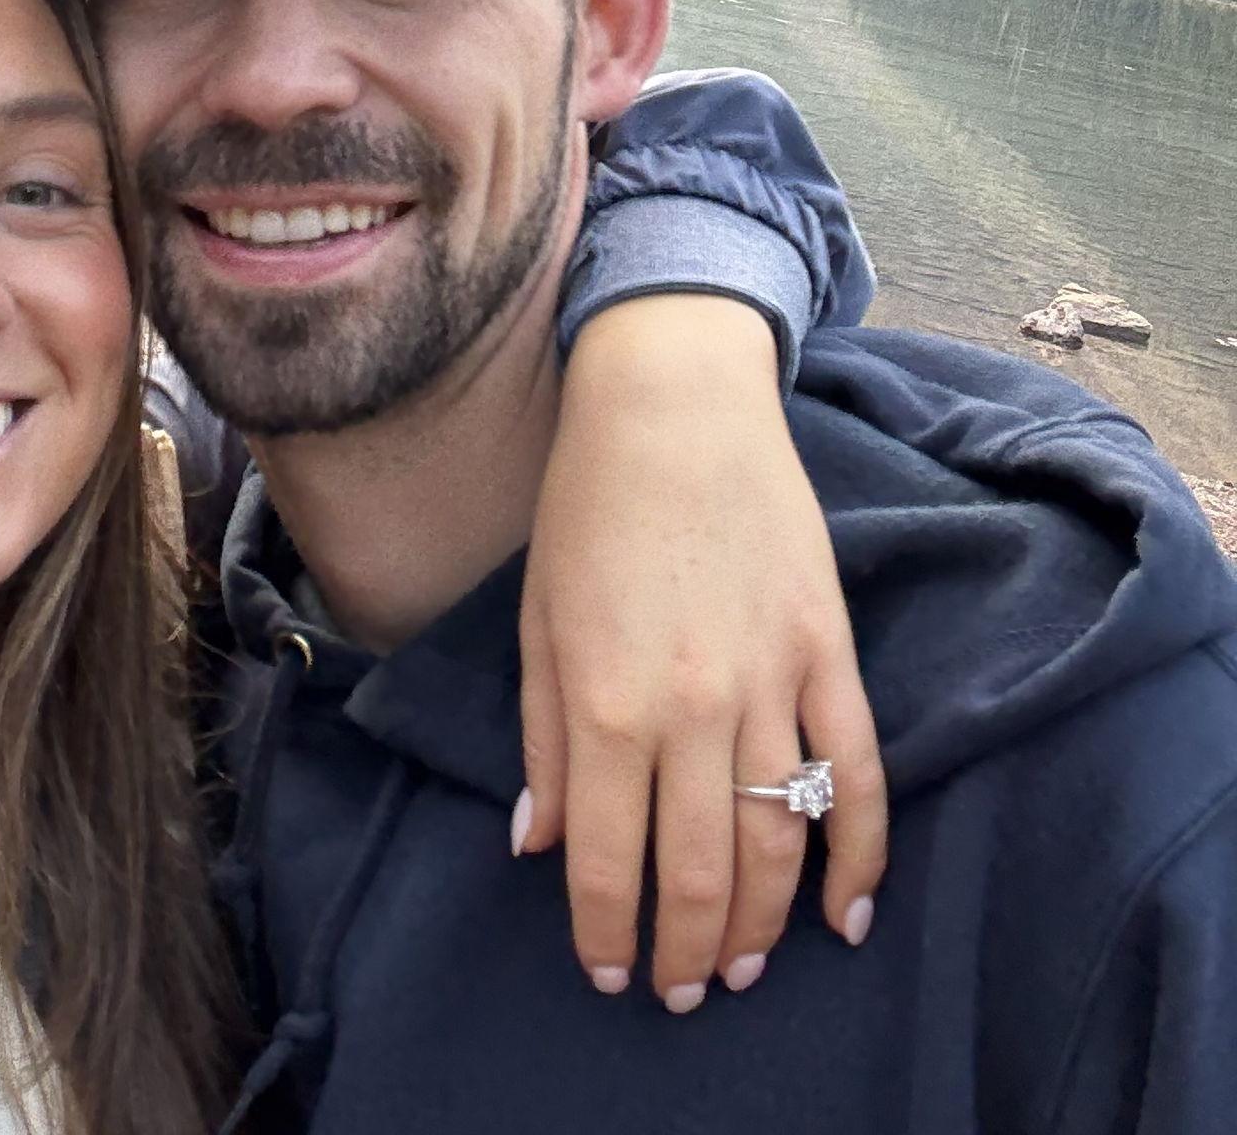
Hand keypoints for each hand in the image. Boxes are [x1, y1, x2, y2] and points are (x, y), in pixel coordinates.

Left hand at [514, 295, 886, 1009]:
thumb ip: (543, 741)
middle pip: (703, 872)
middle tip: (678, 992)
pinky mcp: (828, 652)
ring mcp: (772, 682)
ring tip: (744, 970)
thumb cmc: (586, 509)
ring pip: (781, 839)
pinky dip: (862, 855)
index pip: (609, 862)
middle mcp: (694, 708)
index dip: (607, 934)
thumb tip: (538, 846)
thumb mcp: (536, 622)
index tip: (607, 972)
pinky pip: (860, 774)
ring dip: (765, 923)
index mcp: (607, 704)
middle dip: (687, 951)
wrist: (673, 407)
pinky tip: (848, 915)